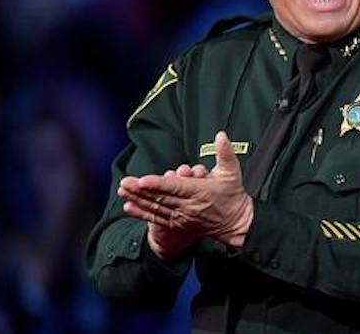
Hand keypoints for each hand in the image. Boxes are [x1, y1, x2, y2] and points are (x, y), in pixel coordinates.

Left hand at [119, 132, 253, 248]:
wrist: (236, 223)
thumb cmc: (233, 195)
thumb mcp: (232, 172)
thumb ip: (225, 153)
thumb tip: (221, 135)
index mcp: (200, 191)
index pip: (176, 187)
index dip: (158, 184)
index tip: (143, 180)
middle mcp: (188, 206)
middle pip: (161, 198)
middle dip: (141, 191)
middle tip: (125, 182)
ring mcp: (182, 216)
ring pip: (156, 208)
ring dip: (138, 200)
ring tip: (123, 192)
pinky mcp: (178, 224)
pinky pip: (157, 219)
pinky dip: (142, 213)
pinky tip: (129, 207)